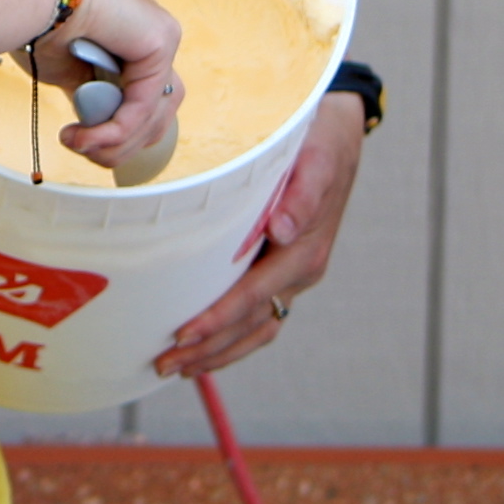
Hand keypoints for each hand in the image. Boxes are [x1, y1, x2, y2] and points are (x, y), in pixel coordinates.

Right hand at [31, 0, 181, 173]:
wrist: (28, 1)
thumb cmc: (37, 28)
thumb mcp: (72, 76)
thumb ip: (94, 97)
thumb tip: (99, 124)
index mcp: (133, 42)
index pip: (147, 105)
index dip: (121, 136)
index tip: (85, 145)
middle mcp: (152, 37)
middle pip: (158, 114)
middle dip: (122, 145)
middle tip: (85, 149)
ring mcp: (162, 36)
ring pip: (155, 115)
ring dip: (115, 142)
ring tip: (79, 143)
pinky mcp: (160, 40)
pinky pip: (144, 104)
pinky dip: (115, 129)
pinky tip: (86, 135)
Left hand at [155, 92, 368, 378]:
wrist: (339, 135)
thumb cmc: (320, 144)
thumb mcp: (316, 159)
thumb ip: (302, 196)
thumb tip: (283, 231)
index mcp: (304, 251)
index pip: (253, 296)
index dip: (218, 319)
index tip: (184, 335)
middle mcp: (299, 271)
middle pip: (251, 324)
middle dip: (209, 348)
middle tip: (164, 364)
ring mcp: (292, 276)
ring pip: (256, 329)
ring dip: (217, 353)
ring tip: (176, 368)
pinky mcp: (282, 272)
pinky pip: (258, 316)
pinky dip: (231, 339)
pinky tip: (204, 349)